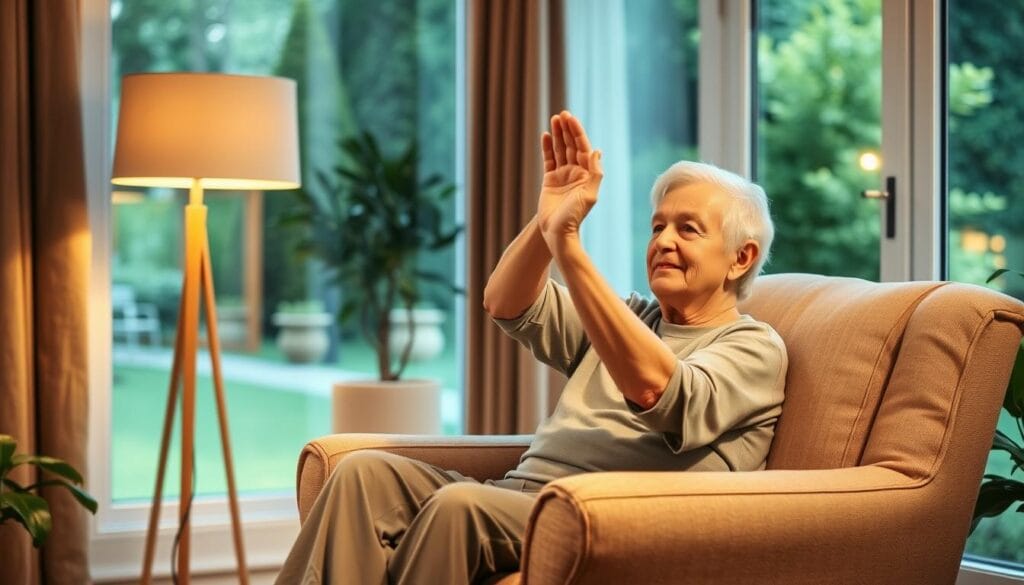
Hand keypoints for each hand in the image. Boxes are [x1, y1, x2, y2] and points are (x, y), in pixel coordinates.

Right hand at [536, 111, 602, 251]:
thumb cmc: (575, 216)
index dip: (576, 132)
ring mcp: (562, 175)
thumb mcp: (589, 195)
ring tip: (554, 120)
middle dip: (566, 130)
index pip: (582, 147)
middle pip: (570, 146)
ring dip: (557, 135)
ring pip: (559, 150)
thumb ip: (594, 173)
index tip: (570, 119)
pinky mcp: (550, 180)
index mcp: (586, 174)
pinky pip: (548, 160)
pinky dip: (547, 148)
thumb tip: (596, 151)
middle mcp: (575, 172)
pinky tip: (545, 136)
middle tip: (562, 115)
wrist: (558, 232)